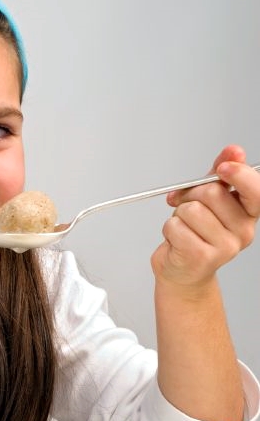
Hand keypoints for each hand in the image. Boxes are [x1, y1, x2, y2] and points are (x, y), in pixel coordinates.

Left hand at [151, 145, 259, 289]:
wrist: (182, 271)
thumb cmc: (194, 233)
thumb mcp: (208, 200)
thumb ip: (219, 175)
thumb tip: (234, 150)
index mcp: (248, 213)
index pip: (255, 189)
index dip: (238, 174)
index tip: (222, 167)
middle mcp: (243, 231)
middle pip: (212, 194)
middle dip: (190, 195)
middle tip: (185, 206)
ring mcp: (225, 247)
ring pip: (190, 210)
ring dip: (177, 215)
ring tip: (183, 228)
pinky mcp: (202, 257)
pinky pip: (175, 227)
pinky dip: (169, 230)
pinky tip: (177, 241)